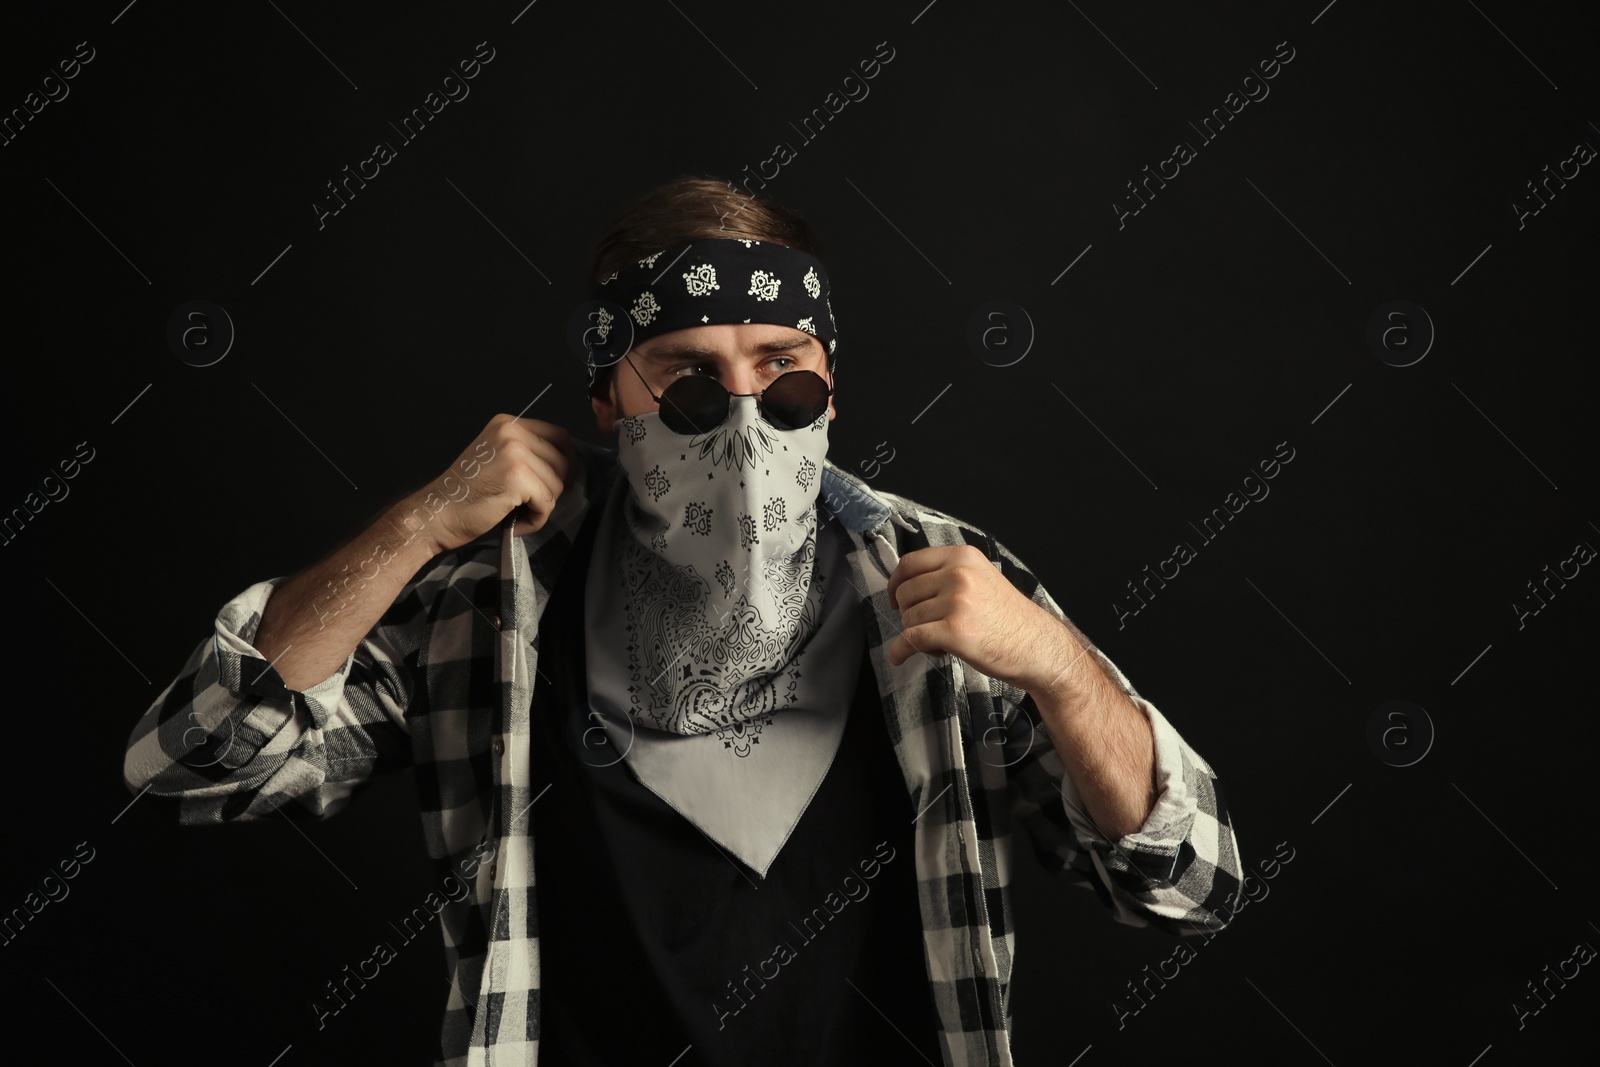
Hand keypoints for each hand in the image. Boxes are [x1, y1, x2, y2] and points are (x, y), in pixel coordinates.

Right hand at [407, 415, 576, 554]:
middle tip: (536, 503)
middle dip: (556, 487)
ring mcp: (514, 453)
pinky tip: (518, 523)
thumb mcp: (497, 457)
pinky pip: (547, 502)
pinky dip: (537, 519)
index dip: (567, 460)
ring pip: (557, 483)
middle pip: (563, 459)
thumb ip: (526, 452)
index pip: (559, 435)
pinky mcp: (517, 478)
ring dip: (544, 506)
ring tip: (521, 514)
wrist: (437, 513)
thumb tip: (566, 464)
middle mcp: (511, 432)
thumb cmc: (466, 493)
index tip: (561, 480)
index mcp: (508, 424)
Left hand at [884, 545, 1075, 695]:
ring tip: (940, 642)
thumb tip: (905, 585)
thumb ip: (948, 574)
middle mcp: (959, 574)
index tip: (894, 597)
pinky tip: (899, 656)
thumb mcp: (981, 578)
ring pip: (908, 617)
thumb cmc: (1008, 618)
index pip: (910, 563)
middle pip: (905, 592)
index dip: (895, 582)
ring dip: (915, 633)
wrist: (1036, 646)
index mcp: (963, 557)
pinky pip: (911, 638)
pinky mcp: (954, 630)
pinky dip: (901, 650)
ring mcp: (956, 601)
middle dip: (909, 613)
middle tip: (928, 627)